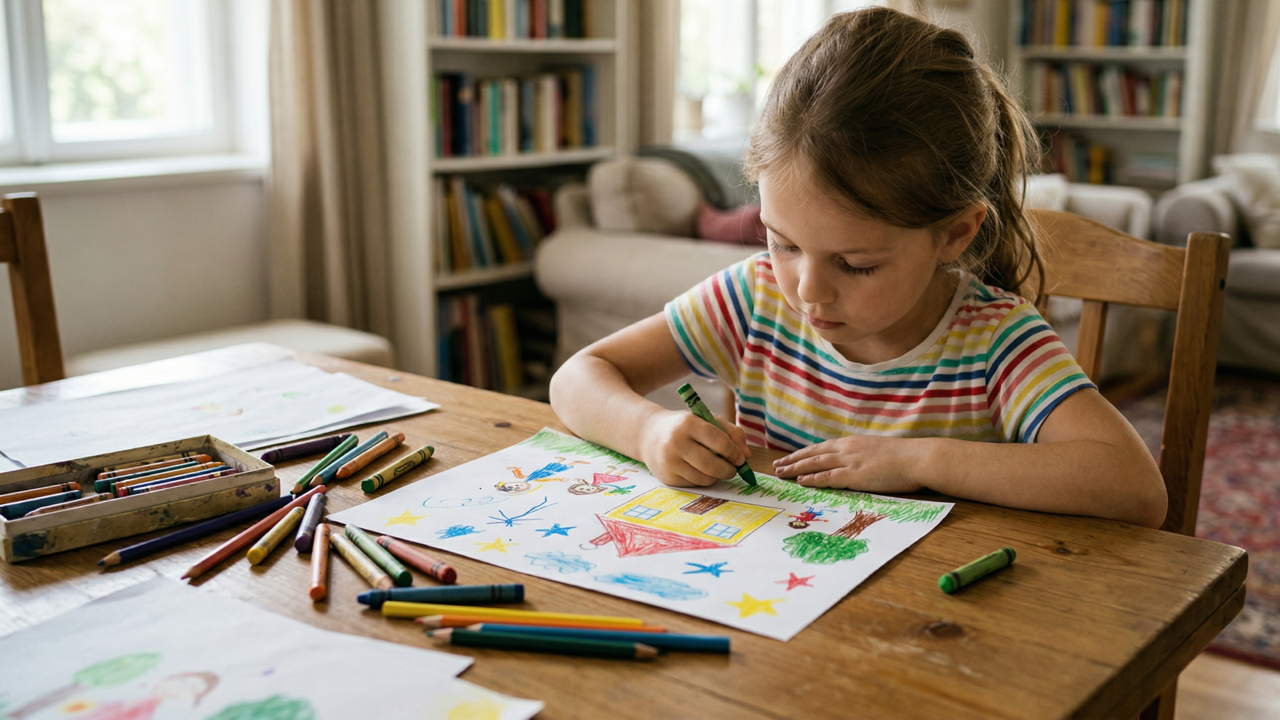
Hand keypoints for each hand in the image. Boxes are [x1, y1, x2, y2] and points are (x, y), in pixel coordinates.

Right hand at [638, 409, 751, 487]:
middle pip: (713, 465)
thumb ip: (731, 433)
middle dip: (730, 470)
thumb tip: (747, 456)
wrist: (649, 435)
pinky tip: (699, 469)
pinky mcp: (667, 477)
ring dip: (718, 476)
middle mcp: (676, 443)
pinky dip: (703, 479)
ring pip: (705, 478)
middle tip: (734, 469)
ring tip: (717, 468)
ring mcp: (669, 462)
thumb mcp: (706, 420)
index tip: (741, 458)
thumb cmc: (684, 427)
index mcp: (688, 423)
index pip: (720, 442)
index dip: (735, 453)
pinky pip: (695, 484)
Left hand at [772, 435, 924, 492]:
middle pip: (813, 454)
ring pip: (815, 464)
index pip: (821, 448)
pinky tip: (800, 481)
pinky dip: (812, 479)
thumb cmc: (904, 458)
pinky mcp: (855, 475)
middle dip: (793, 460)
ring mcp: (850, 461)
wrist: (919, 458)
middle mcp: (847, 449)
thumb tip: (856, 466)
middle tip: (776, 466)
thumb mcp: (878, 452)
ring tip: (780, 473)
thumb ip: (863, 457)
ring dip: (795, 469)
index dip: (803, 454)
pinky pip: (828, 477)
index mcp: (852, 443)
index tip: (789, 458)